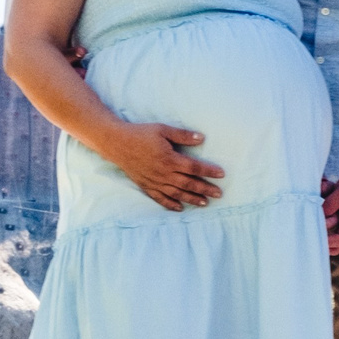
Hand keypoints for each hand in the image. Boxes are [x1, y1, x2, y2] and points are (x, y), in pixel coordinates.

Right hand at [105, 123, 223, 210]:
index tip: (221, 174)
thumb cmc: (140, 134)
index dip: (209, 171)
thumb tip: (201, 138)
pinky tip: (180, 208)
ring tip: (205, 203)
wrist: (116, 143)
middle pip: (188, 184)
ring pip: (177, 194)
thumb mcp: (162, 130)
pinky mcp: (146, 186)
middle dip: (205, 189)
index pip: (194, 167)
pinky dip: (171, 205)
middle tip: (219, 194)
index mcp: (169, 159)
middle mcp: (163, 173)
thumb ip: (182, 136)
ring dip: (192, 199)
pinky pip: (160, 198)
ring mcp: (154, 181)